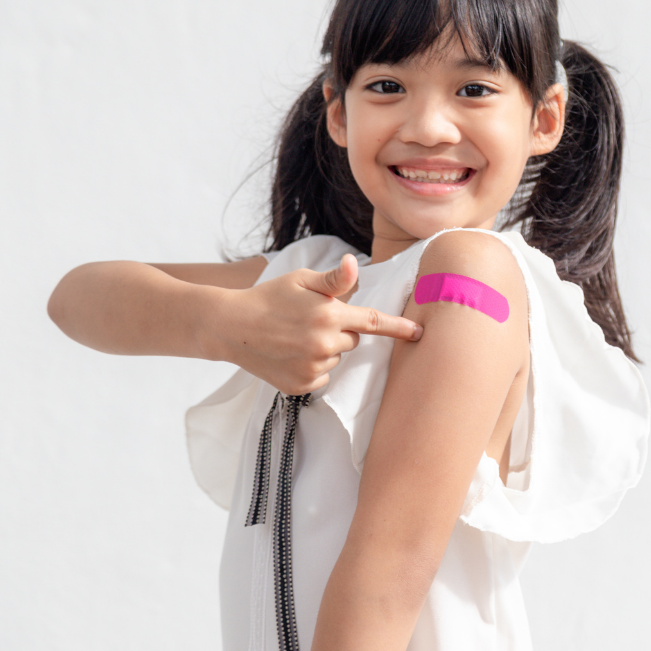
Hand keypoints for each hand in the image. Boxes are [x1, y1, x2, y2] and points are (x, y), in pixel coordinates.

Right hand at [214, 254, 421, 394]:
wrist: (230, 327)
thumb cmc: (269, 297)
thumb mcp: (302, 280)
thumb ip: (334, 280)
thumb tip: (355, 265)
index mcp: (329, 316)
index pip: (373, 322)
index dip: (398, 327)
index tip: (419, 332)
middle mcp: (324, 344)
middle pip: (352, 340)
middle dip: (339, 330)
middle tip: (310, 321)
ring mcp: (312, 368)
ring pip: (336, 359)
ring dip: (325, 350)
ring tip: (295, 337)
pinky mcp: (301, 386)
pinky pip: (322, 377)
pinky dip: (312, 368)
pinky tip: (291, 355)